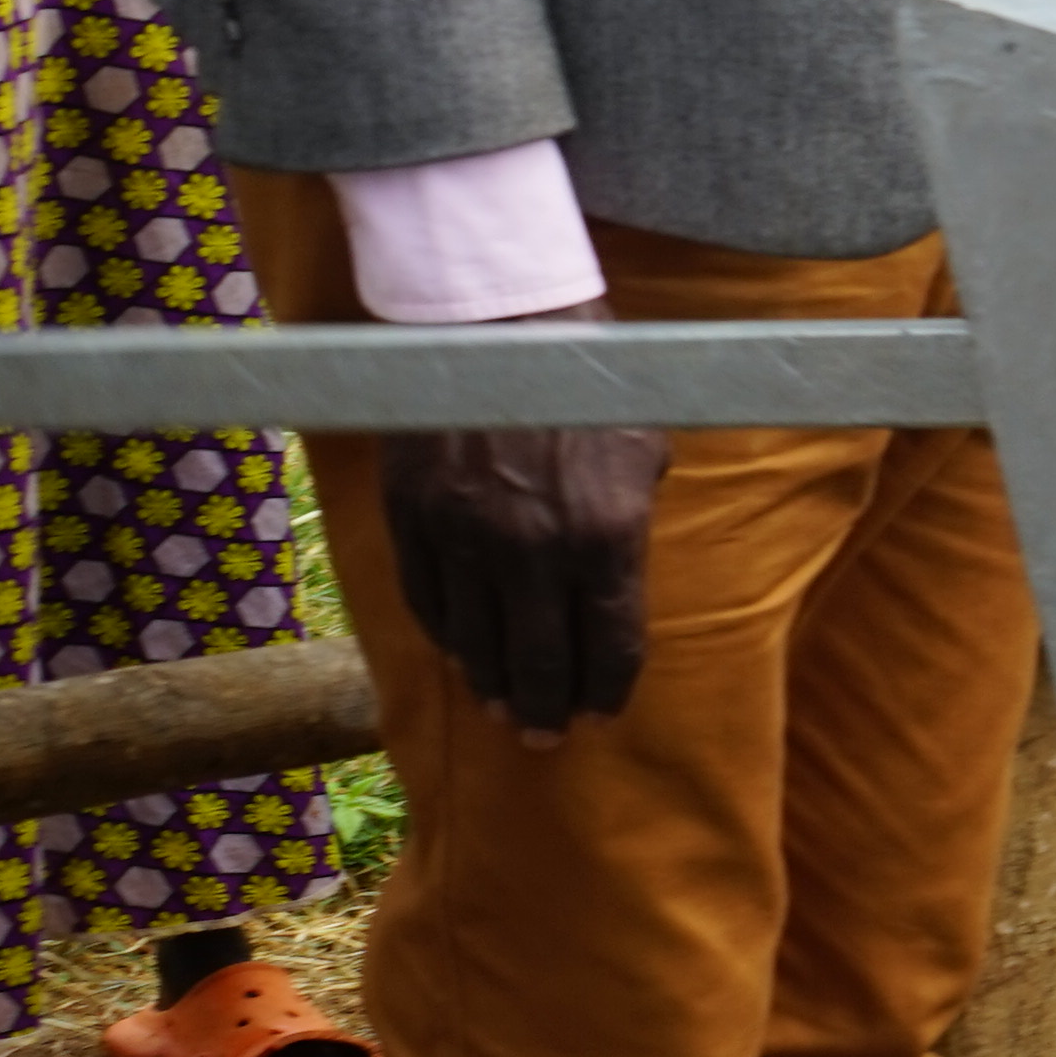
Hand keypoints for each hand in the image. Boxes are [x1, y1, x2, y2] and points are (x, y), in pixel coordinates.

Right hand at [379, 298, 664, 743]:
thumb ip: (633, 522)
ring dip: (492, 683)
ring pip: (478, 640)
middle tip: (545, 737)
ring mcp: (466, 536)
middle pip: (541, 659)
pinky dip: (445, 636)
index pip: (612, 645)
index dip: (607, 691)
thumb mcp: (642, 452)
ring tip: (503, 710)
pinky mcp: (413, 516)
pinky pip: (428, 600)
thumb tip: (620, 580)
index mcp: (606, 535)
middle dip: (546, 709)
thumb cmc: (586, 383)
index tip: (601, 715)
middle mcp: (535, 548)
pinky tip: (460, 654)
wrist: (494, 320)